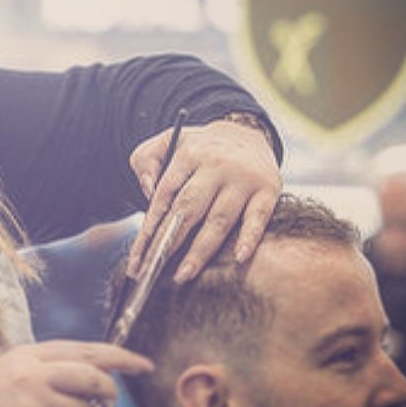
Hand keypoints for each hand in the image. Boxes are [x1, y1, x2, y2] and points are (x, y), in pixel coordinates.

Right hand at [0, 341, 152, 406]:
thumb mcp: (8, 376)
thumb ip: (45, 372)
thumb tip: (94, 381)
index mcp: (26, 354)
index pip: (84, 349)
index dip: (119, 357)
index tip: (143, 365)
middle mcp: (31, 371)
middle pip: (93, 376)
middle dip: (108, 393)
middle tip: (108, 406)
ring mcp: (32, 399)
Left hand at [127, 117, 279, 282]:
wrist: (246, 132)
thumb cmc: (198, 148)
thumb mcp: (165, 142)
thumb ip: (146, 162)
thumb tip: (147, 191)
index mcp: (188, 155)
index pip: (163, 195)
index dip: (149, 228)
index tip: (137, 256)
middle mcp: (216, 166)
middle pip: (189, 209)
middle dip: (169, 242)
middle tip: (152, 270)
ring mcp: (243, 178)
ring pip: (219, 219)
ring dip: (201, 250)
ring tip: (183, 274)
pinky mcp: (268, 188)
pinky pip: (259, 216)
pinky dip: (250, 237)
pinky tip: (239, 258)